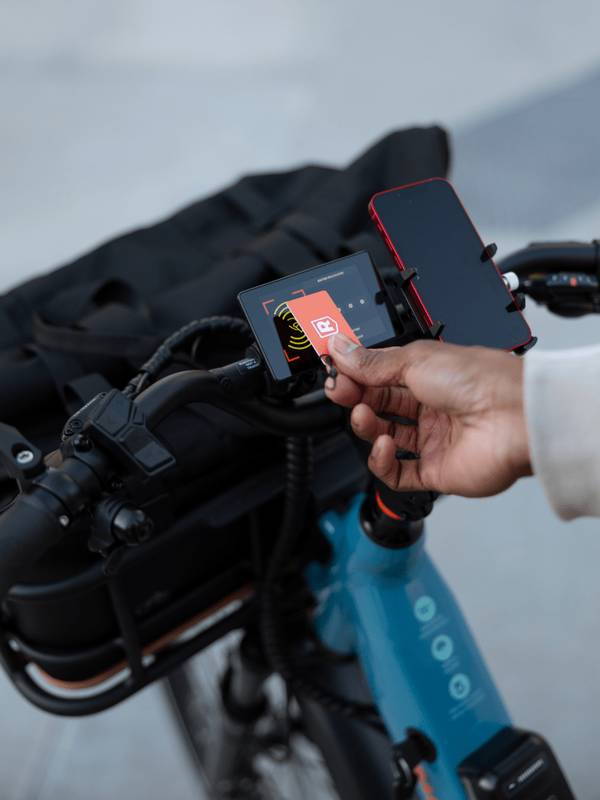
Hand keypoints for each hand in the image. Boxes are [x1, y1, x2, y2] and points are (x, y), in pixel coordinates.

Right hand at [325, 334, 531, 496]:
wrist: (513, 416)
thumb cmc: (480, 380)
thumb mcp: (415, 360)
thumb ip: (371, 361)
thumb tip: (339, 348)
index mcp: (428, 375)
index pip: (378, 376)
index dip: (354, 375)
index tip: (334, 371)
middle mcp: (430, 407)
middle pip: (378, 405)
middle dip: (355, 398)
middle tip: (341, 392)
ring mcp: (433, 439)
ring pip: (383, 437)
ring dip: (366, 426)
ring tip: (364, 415)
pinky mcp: (435, 470)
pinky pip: (397, 472)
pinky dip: (382, 461)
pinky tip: (384, 444)